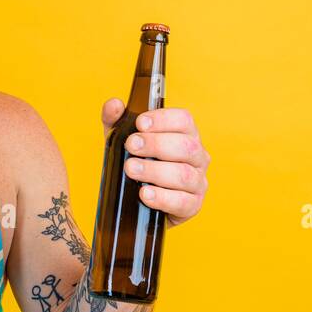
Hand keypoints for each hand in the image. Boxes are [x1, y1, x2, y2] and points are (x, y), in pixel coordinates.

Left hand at [100, 99, 208, 227]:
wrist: (138, 201)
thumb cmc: (139, 163)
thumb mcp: (123, 140)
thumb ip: (117, 121)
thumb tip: (113, 105)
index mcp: (185, 135)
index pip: (184, 120)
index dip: (163, 119)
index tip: (140, 123)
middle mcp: (197, 157)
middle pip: (186, 146)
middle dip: (156, 144)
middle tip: (131, 145)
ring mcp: (198, 182)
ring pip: (184, 174)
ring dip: (155, 171)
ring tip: (131, 169)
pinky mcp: (192, 205)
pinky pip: (183, 202)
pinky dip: (162, 198)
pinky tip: (144, 194)